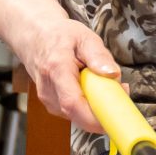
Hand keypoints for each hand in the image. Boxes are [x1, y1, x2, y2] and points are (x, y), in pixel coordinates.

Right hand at [18, 19, 118, 133]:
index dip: (94, 118)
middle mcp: (48, 89)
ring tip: (105, 85)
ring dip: (97, 108)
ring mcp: (47, 99)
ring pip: (77, 115)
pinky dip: (89, 106)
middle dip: (103, 112)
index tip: (115, 118)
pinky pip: (74, 112)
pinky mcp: (51, 104)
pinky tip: (93, 90)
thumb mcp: (85, 37)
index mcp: (56, 69)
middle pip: (77, 114)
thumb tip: (113, 74)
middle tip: (121, 93)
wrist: (34, 37)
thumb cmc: (60, 36)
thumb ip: (99, 56)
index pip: (73, 103)